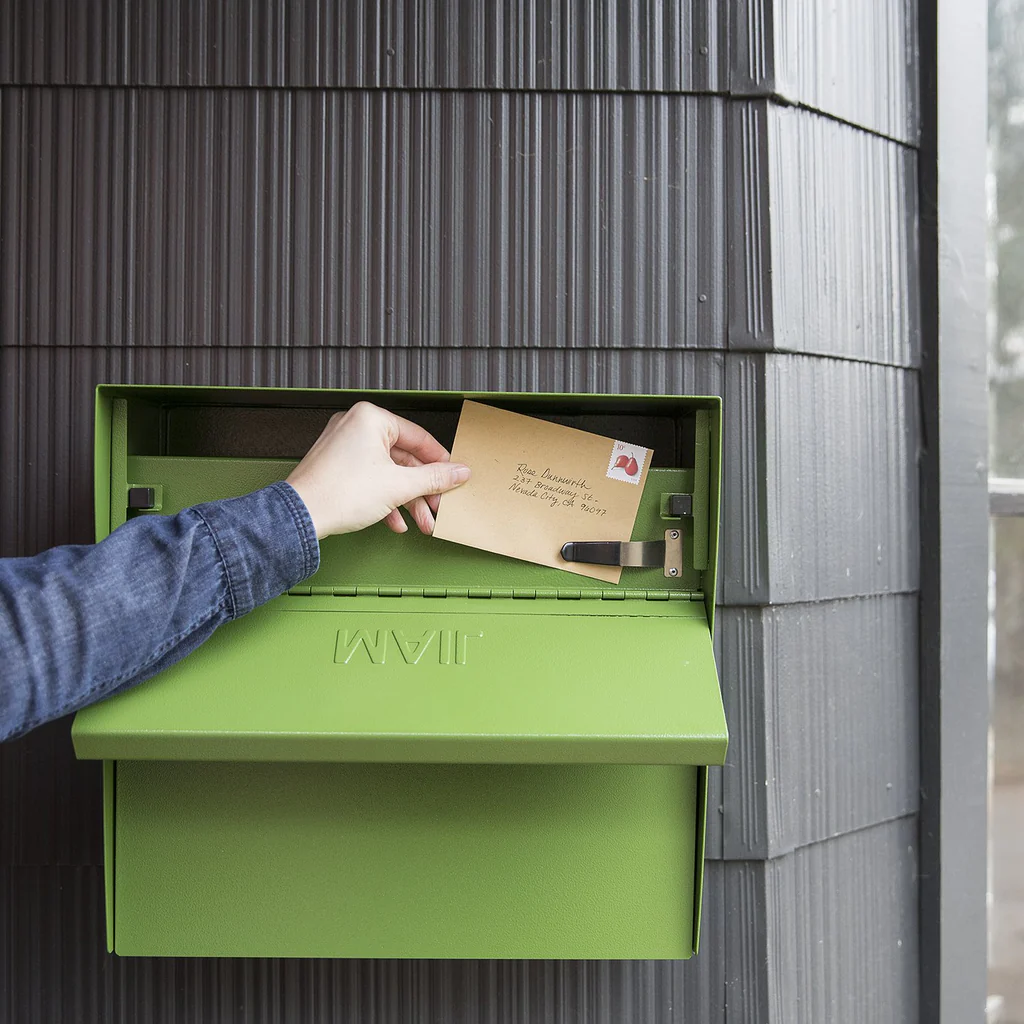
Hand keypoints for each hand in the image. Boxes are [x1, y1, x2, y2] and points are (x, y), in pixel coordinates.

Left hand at [285, 402, 469, 539]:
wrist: (300, 516)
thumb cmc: (338, 493)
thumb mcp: (399, 486)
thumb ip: (434, 478)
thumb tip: (458, 472)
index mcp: (371, 418)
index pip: (418, 438)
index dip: (440, 461)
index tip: (454, 476)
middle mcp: (356, 426)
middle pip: (403, 459)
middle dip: (422, 490)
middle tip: (438, 505)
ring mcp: (344, 446)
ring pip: (388, 472)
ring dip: (407, 500)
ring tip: (421, 521)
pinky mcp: (337, 466)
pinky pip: (370, 478)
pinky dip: (385, 499)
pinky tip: (395, 521)